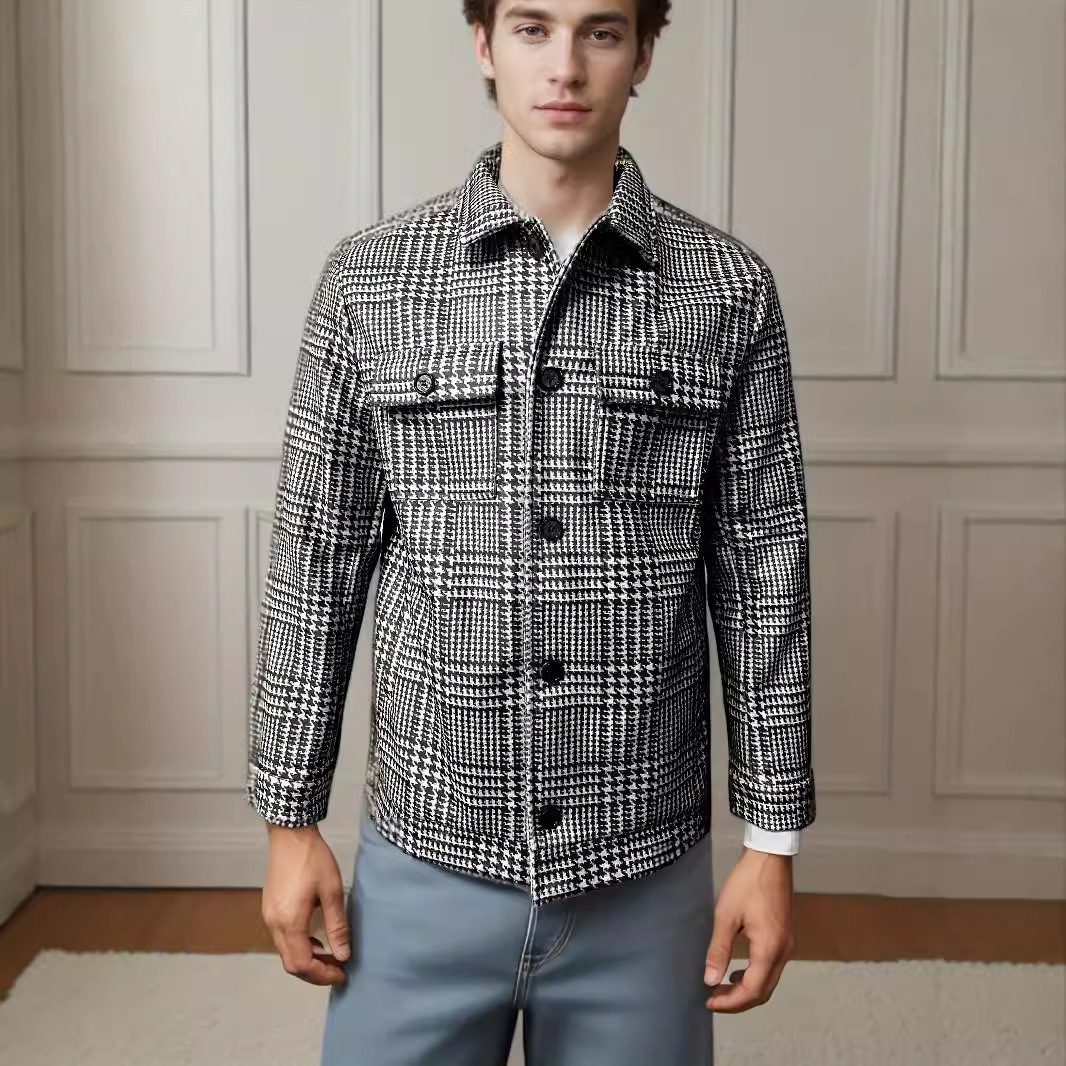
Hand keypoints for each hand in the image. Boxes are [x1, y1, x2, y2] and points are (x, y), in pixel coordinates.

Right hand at [261, 822, 350, 985]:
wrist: (290, 834)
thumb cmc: (313, 859)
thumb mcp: (332, 891)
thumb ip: (337, 926)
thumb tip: (344, 955)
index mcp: (289, 922)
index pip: (303, 964)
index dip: (323, 975)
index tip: (343, 974)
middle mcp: (274, 924)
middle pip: (291, 964)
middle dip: (315, 972)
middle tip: (338, 970)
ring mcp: (268, 917)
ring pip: (285, 952)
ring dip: (307, 960)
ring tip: (331, 957)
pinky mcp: (269, 909)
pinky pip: (282, 939)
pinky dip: (299, 946)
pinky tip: (317, 939)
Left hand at [703, 847, 793, 1011]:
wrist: (770, 858)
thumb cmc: (747, 883)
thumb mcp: (726, 916)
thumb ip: (719, 950)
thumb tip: (710, 980)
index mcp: (769, 950)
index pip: (751, 991)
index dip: (730, 1002)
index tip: (709, 1002)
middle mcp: (783, 952)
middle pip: (763, 991)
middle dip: (738, 1000)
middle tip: (714, 998)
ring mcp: (787, 944)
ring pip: (769, 980)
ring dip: (747, 989)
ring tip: (722, 986)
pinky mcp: (785, 936)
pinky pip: (772, 966)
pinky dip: (755, 975)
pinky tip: (739, 969)